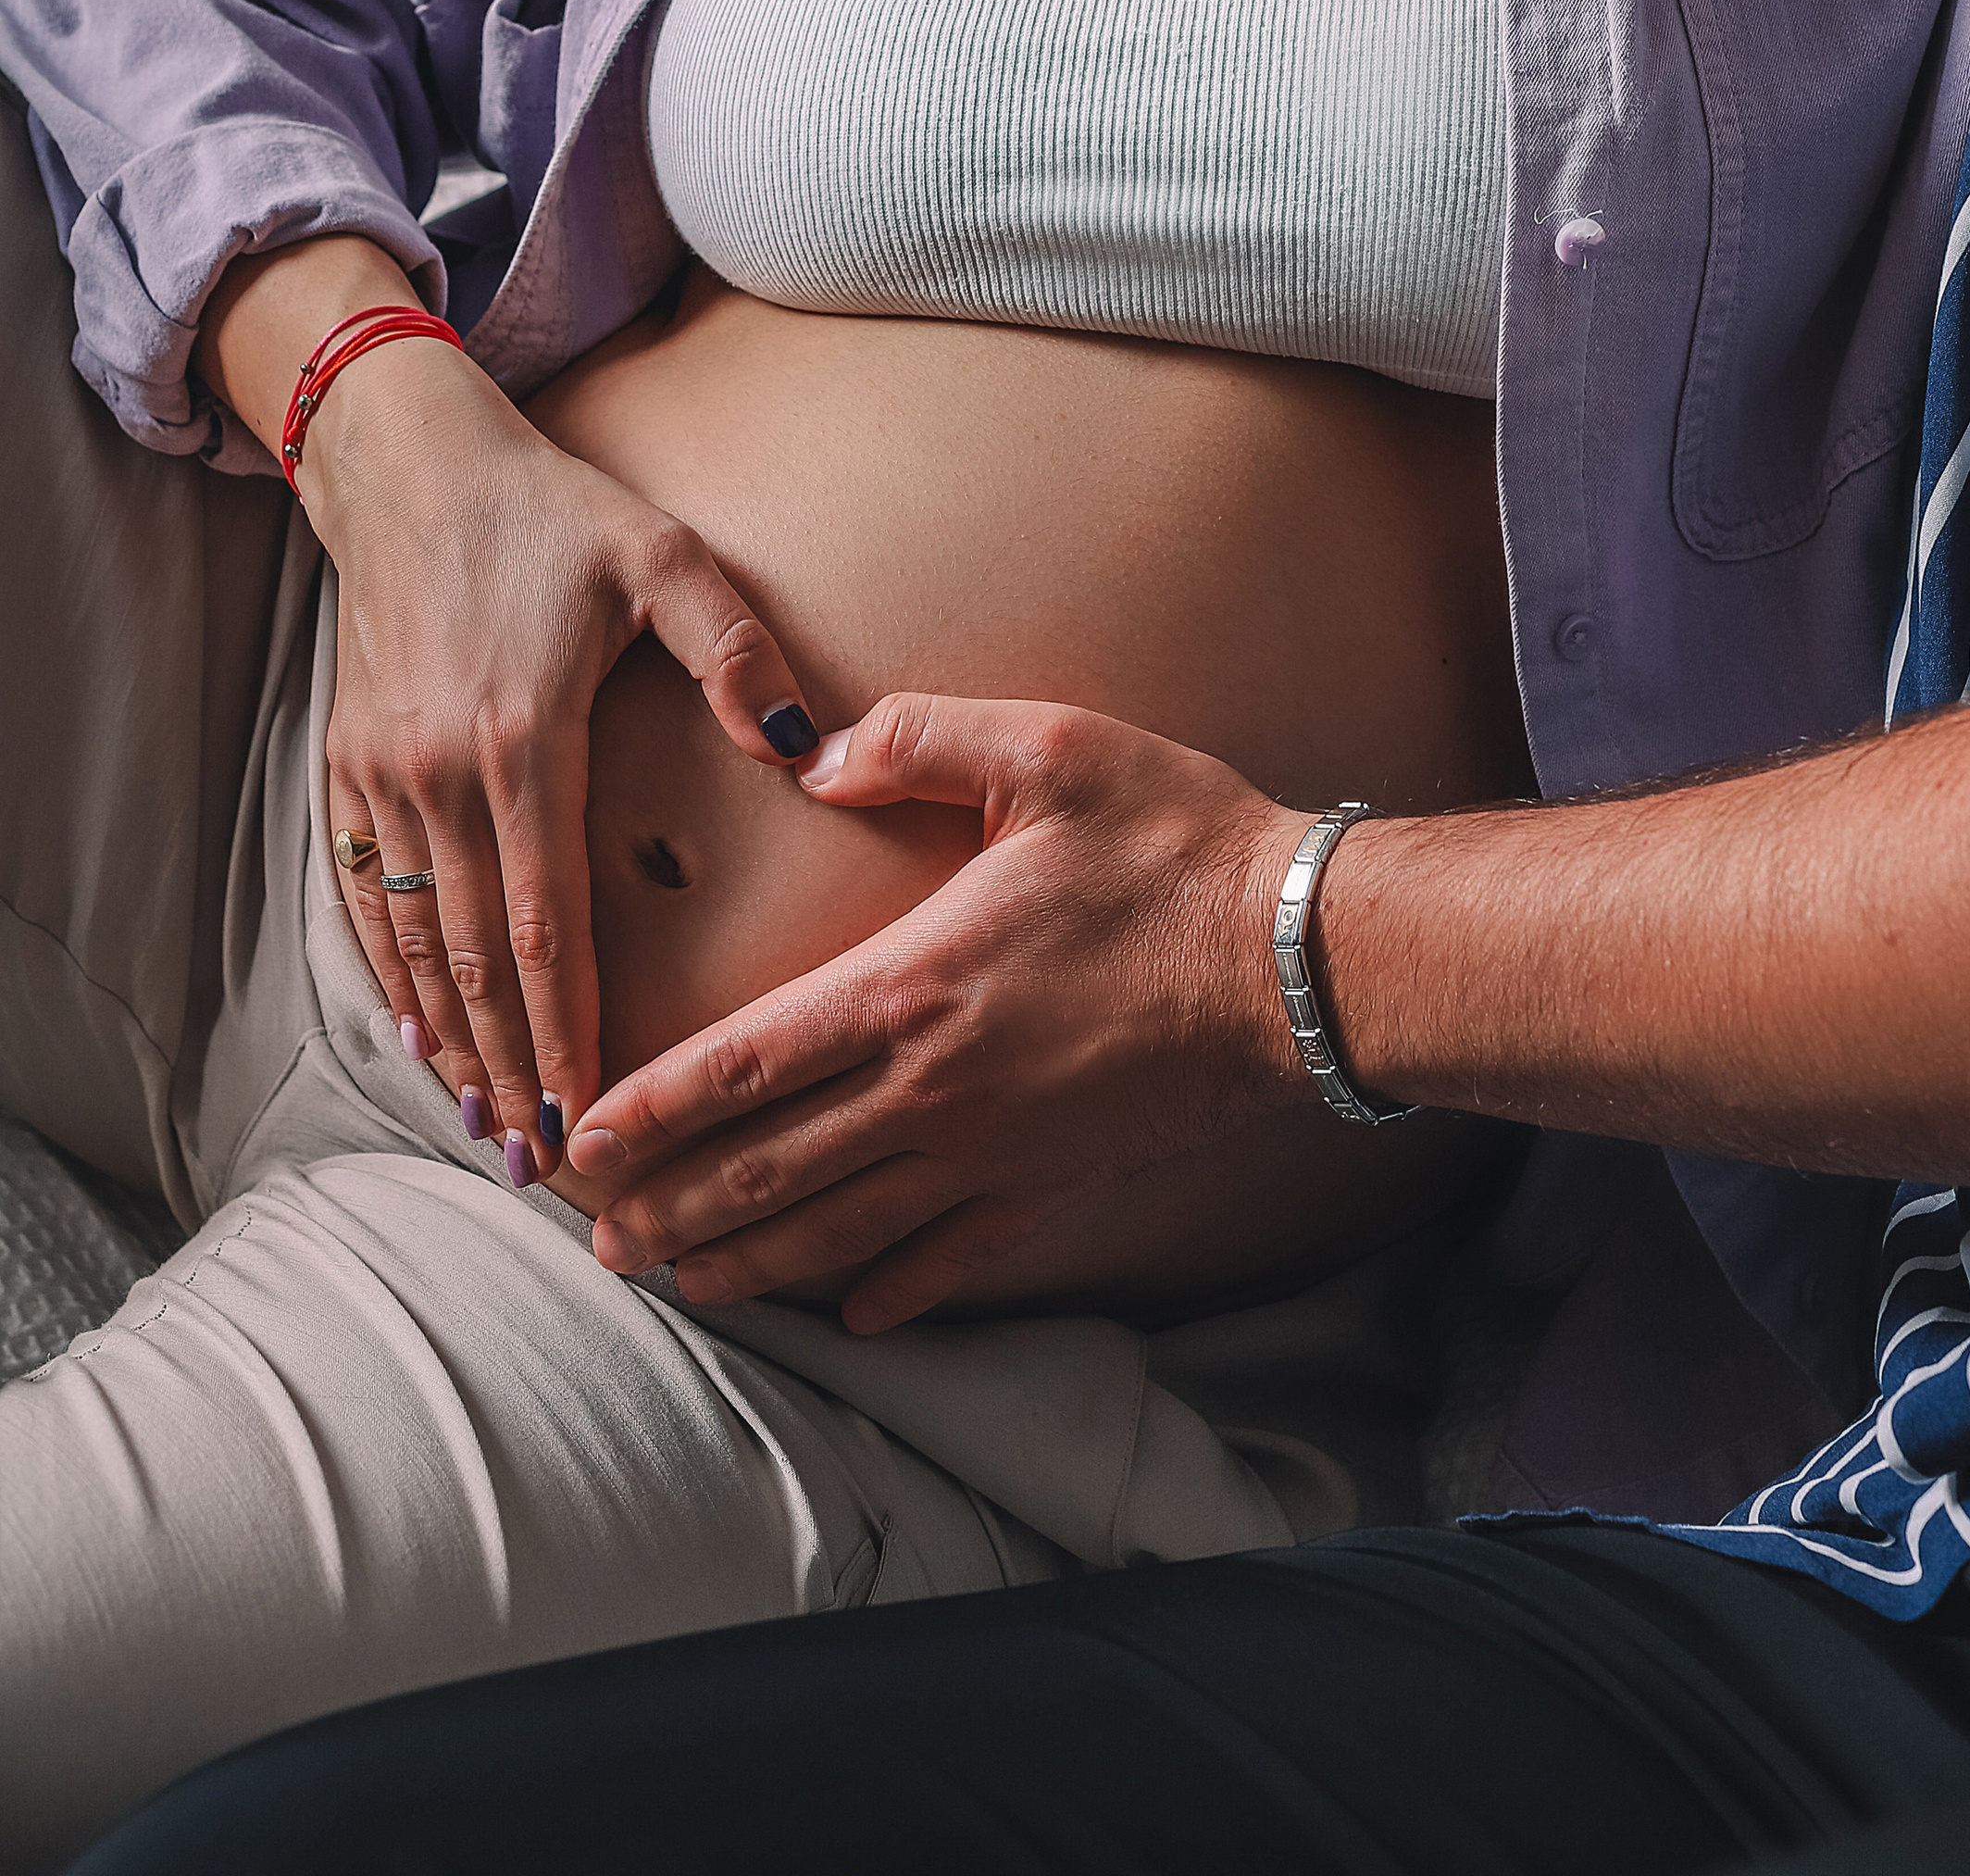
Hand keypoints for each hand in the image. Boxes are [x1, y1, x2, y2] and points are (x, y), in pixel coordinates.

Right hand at [201, 237, 805, 1169]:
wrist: (411, 465)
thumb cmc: (552, 510)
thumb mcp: (662, 557)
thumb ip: (735, 650)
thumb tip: (804, 739)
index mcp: (522, 741)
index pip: (548, 925)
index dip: (566, 1030)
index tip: (589, 1112)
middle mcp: (441, 774)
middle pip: (480, 958)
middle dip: (512, 1067)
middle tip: (545, 1164)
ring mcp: (385, 773)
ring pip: (419, 939)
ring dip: (452, 1037)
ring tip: (487, 1124)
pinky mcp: (350, 762)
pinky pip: (369, 892)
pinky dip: (392, 971)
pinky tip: (419, 1029)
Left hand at [567, 696, 1306, 1327]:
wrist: (1300, 958)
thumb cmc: (1177, 847)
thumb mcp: (1050, 751)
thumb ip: (921, 740)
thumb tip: (819, 752)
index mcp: (911, 984)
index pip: (742, 1064)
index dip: (648, 1111)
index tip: (580, 1147)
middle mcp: (933, 1089)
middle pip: (766, 1171)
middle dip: (671, 1213)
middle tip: (599, 1245)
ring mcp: (994, 1152)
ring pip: (841, 1232)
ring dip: (752, 1266)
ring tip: (684, 1286)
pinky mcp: (1058, 1183)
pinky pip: (956, 1259)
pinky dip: (894, 1296)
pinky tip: (857, 1318)